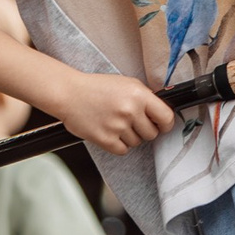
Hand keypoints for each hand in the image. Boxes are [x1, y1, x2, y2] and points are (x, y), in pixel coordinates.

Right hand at [53, 71, 174, 153]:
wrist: (69, 93)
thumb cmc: (96, 87)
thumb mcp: (126, 83)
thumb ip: (145, 97)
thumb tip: (162, 113)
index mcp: (139, 94)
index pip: (166, 117)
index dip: (166, 124)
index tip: (162, 126)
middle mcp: (130, 110)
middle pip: (152, 134)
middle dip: (145, 130)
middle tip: (132, 123)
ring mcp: (117, 126)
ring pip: (137, 143)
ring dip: (129, 137)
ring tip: (116, 124)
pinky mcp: (105, 139)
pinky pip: (123, 150)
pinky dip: (118, 144)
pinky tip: (110, 132)